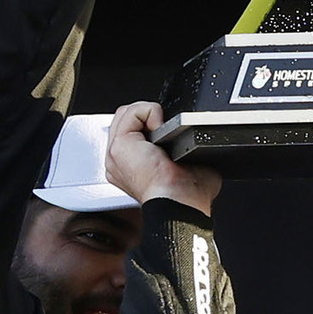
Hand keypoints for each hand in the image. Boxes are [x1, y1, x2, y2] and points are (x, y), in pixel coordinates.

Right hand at [104, 101, 221, 215]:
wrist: (179, 201)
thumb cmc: (186, 193)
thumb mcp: (186, 165)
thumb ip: (183, 148)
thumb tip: (195, 138)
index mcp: (131, 168)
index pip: (134, 132)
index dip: (152, 125)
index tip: (170, 136)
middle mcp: (119, 161)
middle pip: (126, 119)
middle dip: (148, 116)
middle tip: (166, 131)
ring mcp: (116, 152)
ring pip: (127, 113)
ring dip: (150, 114)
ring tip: (164, 130)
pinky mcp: (119, 144)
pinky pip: (132, 112)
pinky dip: (151, 112)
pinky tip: (161, 129)